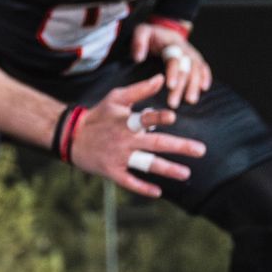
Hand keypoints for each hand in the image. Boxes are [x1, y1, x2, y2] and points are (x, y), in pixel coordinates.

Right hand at [66, 75, 206, 199]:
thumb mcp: (115, 98)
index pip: (144, 118)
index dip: (157, 117)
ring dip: (167, 169)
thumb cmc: (98, 115)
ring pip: (146, 164)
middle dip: (179, 147)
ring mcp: (118, 157)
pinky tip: (158, 192)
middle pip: (155, 144)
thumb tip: (160, 78)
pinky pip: (129, 181)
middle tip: (200, 150)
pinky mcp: (111, 171)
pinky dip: (142, 188)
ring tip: (185, 174)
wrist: (71, 137)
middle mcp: (125, 140)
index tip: (172, 117)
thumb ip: (139, 90)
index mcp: (126, 121)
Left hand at [129, 20, 210, 108]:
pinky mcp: (194, 58)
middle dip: (183, 85)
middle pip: (187, 68)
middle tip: (174, 102)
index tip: (170, 86)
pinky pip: (203, 66)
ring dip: (194, 85)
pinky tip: (204, 88)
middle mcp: (185, 48)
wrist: (162, 29)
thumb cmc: (150, 34)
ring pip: (196, 69)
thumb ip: (139, 42)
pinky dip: (205, 76)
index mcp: (172, 43)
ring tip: (190, 100)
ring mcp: (191, 53)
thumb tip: (138, 58)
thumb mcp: (141, 32)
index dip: (174, 72)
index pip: (175, 59)